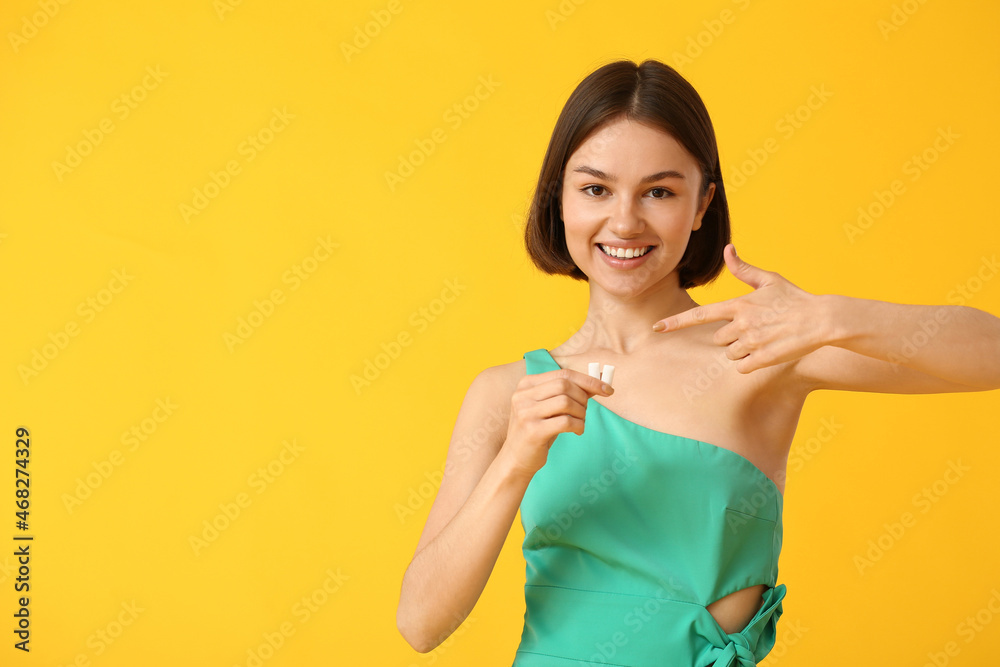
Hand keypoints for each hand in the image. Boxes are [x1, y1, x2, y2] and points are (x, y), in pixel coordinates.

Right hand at [503, 369, 612, 477]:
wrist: (515, 459)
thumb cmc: (537, 430)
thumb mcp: (550, 407)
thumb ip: (570, 393)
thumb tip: (600, 382)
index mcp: (526, 384)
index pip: (563, 374)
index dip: (588, 380)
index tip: (608, 389)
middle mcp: (523, 395)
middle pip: (565, 385)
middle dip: (583, 398)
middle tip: (585, 412)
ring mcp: (526, 413)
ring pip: (566, 402)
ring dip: (581, 413)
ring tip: (580, 422)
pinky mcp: (533, 431)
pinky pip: (565, 422)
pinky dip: (578, 425)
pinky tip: (577, 431)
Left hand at [652, 244, 827, 372]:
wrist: (821, 319)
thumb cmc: (794, 298)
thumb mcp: (769, 280)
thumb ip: (743, 269)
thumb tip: (729, 249)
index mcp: (738, 304)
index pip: (699, 314)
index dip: (676, 322)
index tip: (657, 328)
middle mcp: (741, 324)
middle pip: (718, 339)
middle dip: (731, 337)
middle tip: (755, 329)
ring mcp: (751, 342)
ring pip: (730, 353)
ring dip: (742, 350)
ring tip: (764, 338)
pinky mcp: (762, 358)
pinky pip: (742, 366)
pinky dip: (751, 362)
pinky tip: (766, 351)